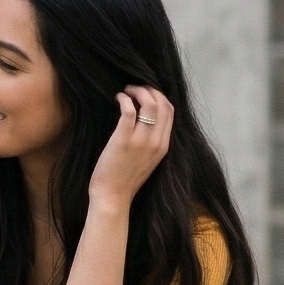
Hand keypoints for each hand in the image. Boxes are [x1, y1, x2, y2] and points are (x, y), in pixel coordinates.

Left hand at [88, 85, 172, 211]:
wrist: (113, 197)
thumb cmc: (125, 180)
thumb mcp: (147, 160)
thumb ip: (150, 142)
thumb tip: (144, 122)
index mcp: (163, 146)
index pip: (170, 112)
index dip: (160, 97)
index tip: (147, 93)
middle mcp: (156, 141)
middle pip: (163, 104)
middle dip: (150, 90)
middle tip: (135, 87)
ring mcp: (141, 140)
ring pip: (149, 104)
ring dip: (138, 92)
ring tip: (126, 90)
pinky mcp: (123, 139)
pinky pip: (129, 111)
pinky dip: (124, 99)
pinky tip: (118, 98)